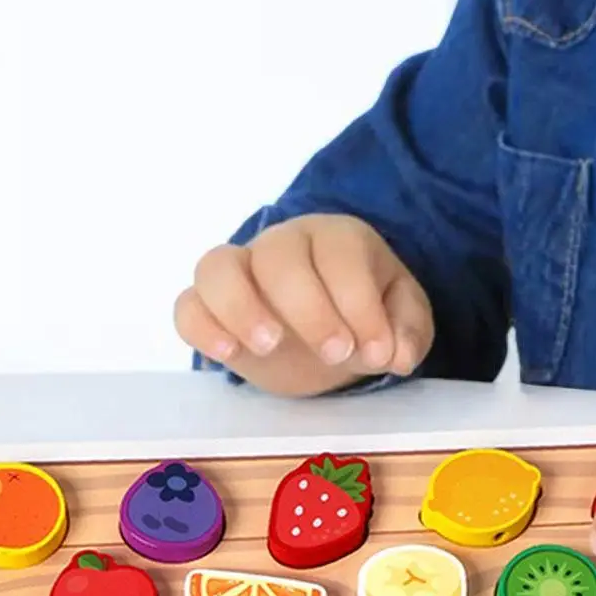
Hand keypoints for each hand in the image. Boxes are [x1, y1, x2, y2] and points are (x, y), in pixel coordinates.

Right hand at [174, 214, 434, 397]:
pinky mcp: (210, 308)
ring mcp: (240, 272)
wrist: (328, 333)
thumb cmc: (366, 316)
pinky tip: (228, 356)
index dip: (359, 302)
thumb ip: (407, 332)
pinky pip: (188, 305)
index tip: (376, 351)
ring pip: (217, 266)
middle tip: (335, 354)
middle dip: (309, 308)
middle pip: (279, 256)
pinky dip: (201, 327)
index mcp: (337, 239)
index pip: (340, 254)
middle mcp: (283, 244)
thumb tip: (396, 354)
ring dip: (241, 307)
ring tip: (270, 347)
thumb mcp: (403, 322)